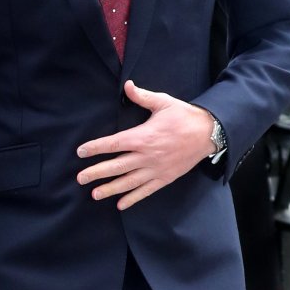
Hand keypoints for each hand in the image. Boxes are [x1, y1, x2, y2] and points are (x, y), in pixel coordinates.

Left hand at [77, 79, 215, 209]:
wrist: (209, 133)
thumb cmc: (184, 116)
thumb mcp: (163, 102)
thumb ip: (142, 96)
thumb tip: (127, 86)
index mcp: (144, 136)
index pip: (114, 143)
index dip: (96, 147)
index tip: (81, 151)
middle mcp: (147, 155)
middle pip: (117, 166)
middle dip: (96, 172)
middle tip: (80, 179)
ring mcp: (156, 169)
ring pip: (129, 181)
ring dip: (110, 189)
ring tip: (94, 194)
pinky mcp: (165, 177)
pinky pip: (146, 190)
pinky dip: (133, 198)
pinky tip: (120, 204)